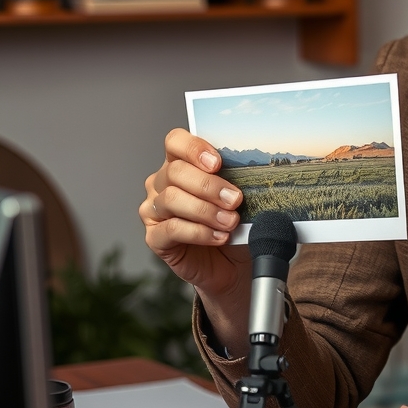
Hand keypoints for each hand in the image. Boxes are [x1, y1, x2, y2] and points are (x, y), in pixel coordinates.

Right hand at [140, 130, 250, 345]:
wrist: (233, 265)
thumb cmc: (233, 226)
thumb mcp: (238, 200)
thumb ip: (237, 183)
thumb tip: (252, 175)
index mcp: (180, 165)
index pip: (175, 142)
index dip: (194, 148)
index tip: (218, 163)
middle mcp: (162, 184)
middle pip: (176, 171)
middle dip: (209, 186)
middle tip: (235, 199)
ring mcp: (155, 210)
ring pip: (171, 199)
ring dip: (206, 210)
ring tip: (230, 222)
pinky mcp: (155, 238)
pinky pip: (171, 230)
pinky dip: (199, 232)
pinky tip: (219, 237)